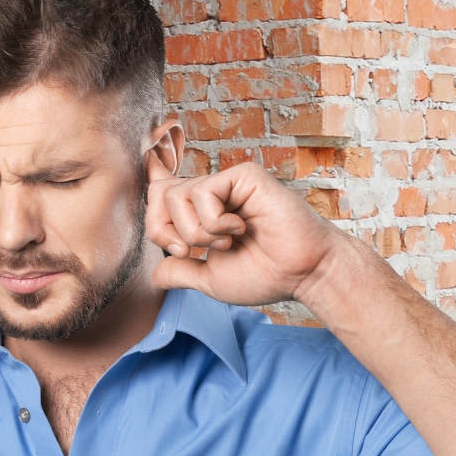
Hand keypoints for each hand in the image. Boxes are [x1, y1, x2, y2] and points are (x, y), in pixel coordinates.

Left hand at [146, 162, 348, 306]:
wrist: (302, 274)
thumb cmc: (266, 275)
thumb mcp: (210, 279)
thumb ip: (180, 272)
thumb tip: (154, 275)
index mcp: (203, 211)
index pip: (161, 193)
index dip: (153, 209)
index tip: (174, 242)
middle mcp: (213, 193)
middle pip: (158, 193)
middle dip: (162, 230)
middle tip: (190, 251)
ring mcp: (227, 182)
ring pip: (176, 196)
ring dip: (196, 232)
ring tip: (226, 243)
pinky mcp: (243, 175)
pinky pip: (202, 192)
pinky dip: (214, 222)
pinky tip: (240, 229)